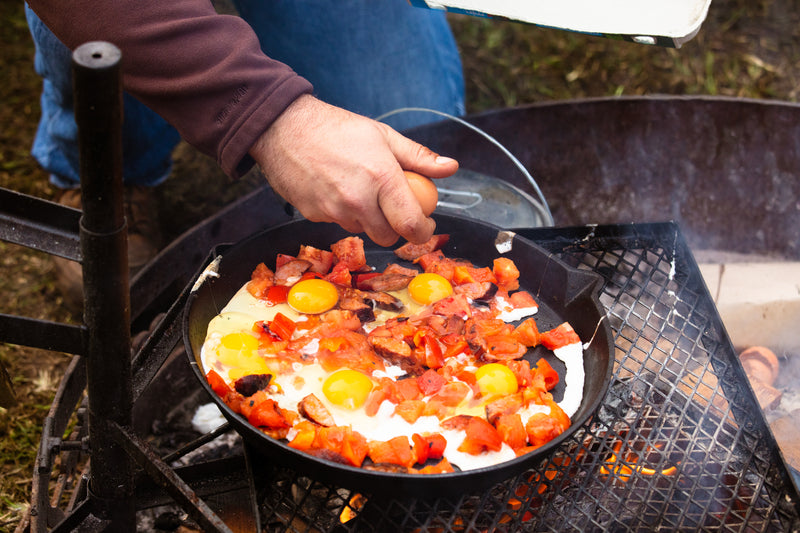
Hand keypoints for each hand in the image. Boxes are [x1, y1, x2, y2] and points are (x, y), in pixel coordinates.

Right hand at [249, 95, 457, 246]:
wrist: (284, 127)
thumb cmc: (337, 128)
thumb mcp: (384, 135)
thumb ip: (419, 157)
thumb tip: (451, 167)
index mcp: (381, 178)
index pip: (411, 224)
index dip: (424, 231)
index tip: (426, 225)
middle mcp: (358, 199)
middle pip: (388, 237)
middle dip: (395, 228)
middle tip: (395, 210)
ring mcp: (333, 210)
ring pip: (362, 230)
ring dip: (368, 219)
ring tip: (361, 190)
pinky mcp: (314, 215)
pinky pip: (338, 223)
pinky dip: (343, 213)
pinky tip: (336, 189)